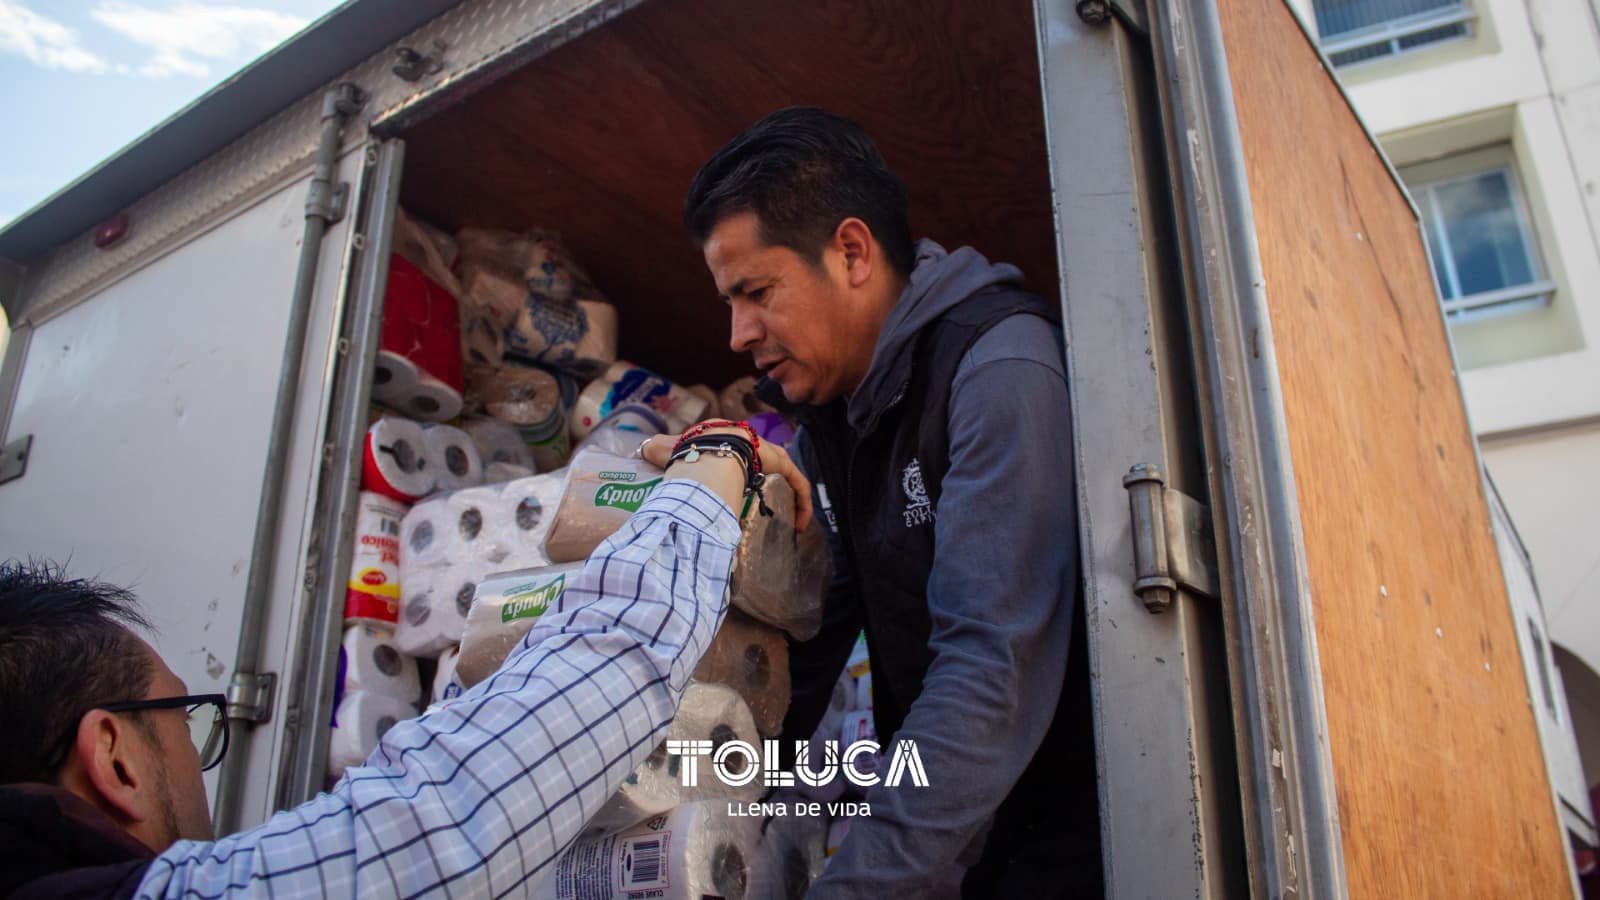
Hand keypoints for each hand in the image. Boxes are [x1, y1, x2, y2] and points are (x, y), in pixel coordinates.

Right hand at [642, 429, 811, 531]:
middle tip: (770, 514)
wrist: (708, 450)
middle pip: (764, 467)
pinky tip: (803, 523)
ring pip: (786, 477)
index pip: (737, 458)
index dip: (740, 477)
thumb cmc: (687, 453)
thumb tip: (640, 452)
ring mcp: (768, 451)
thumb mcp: (667, 452)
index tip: (739, 497)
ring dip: (793, 501)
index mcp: (725, 442)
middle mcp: (750, 445)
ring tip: (793, 525)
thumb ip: (658, 453)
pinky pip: (799, 482)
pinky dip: (803, 501)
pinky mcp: (782, 460)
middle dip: (769, 488)